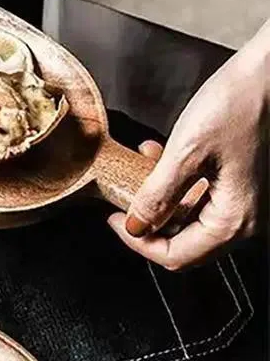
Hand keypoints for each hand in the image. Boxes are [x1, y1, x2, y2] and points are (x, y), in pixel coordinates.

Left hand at [108, 19, 268, 269]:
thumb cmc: (238, 105)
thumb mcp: (185, 153)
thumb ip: (158, 196)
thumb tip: (136, 227)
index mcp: (234, 219)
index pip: (177, 256)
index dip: (139, 243)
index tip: (114, 221)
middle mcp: (245, 218)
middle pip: (184, 242)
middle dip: (149, 223)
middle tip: (122, 202)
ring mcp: (245, 200)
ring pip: (190, 219)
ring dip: (160, 200)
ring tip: (139, 170)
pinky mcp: (240, 181)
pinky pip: (201, 196)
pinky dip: (176, 184)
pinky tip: (158, 155)